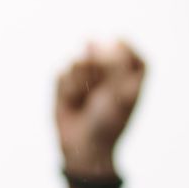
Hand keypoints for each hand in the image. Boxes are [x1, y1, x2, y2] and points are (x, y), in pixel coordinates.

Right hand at [54, 41, 143, 178]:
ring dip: (79, 81)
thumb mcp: (123, 94)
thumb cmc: (109, 123)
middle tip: (99, 87)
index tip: (116, 49)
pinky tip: (72, 103)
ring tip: (85, 100)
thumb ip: (117, 64)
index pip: (126, 47)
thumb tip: (98, 40)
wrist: (84, 147)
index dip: (121, 47)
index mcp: (128, 72)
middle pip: (99, 50)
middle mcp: (106, 72)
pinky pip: (61, 74)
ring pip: (77, 61)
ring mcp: (84, 77)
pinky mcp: (64, 85)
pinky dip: (66, 89)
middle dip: (96, 66)